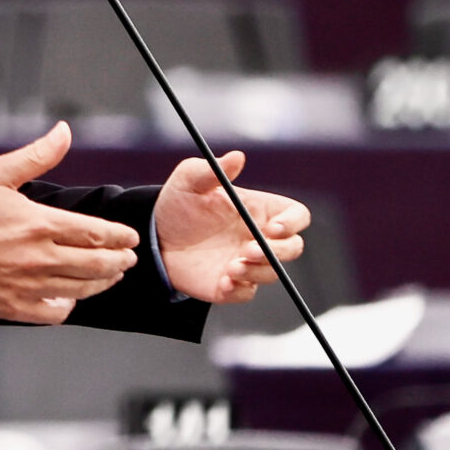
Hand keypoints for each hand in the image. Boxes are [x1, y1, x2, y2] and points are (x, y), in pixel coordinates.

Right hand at [0, 123, 140, 323]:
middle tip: (127, 259)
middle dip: (119, 261)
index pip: (96, 233)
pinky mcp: (13, 307)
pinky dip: (68, 306)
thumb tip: (63, 133)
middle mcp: (38, 257)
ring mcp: (27, 285)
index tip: (129, 238)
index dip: (119, 237)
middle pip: (97, 264)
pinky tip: (69, 297)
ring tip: (109, 277)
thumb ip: (36, 155)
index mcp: (38, 223)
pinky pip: (54, 312)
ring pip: (81, 289)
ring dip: (102, 282)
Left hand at [153, 151, 309, 303]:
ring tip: (231, 267)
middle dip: (277, 252)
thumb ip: (213, 170)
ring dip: (257, 271)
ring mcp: (247, 262)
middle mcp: (259, 237)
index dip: (293, 223)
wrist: (153, 238)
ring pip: (272, 272)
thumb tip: (237, 157)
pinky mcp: (231, 284)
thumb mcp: (188, 181)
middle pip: (293, 248)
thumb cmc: (177, 205)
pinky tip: (223, 282)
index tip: (274, 227)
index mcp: (259, 210)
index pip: (296, 216)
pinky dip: (239, 289)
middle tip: (248, 250)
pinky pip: (246, 292)